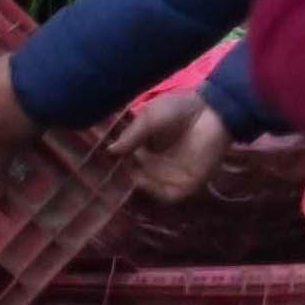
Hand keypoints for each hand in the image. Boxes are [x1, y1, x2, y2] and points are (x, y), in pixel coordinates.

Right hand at [107, 90, 232, 202]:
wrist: (213, 110)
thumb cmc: (181, 109)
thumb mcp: (150, 118)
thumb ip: (132, 136)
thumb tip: (109, 151)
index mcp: (142, 151)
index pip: (120, 165)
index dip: (107, 168)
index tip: (90, 168)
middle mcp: (152, 167)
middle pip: (129, 181)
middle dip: (115, 182)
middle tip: (98, 180)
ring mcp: (168, 177)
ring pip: (144, 191)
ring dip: (131, 188)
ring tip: (116, 181)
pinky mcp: (186, 184)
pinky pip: (165, 196)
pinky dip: (154, 192)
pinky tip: (142, 181)